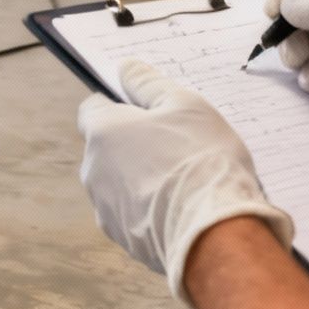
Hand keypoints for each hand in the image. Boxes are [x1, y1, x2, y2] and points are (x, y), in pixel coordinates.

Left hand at [77, 60, 293, 302]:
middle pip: (108, 147)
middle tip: (176, 145)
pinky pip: (133, 214)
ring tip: (184, 180)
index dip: (119, 104)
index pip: (94, 107)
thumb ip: (148, 83)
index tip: (146, 109)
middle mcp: (93, 170)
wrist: (215, 234)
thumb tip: (125, 69)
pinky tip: (181, 208)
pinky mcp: (124, 239)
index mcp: (102, 132)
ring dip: (142, 178)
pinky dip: (150, 209)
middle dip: (134, 144)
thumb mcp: (184, 105)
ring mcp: (106, 209)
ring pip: (120, 183)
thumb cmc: (201, 160)